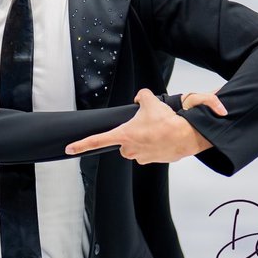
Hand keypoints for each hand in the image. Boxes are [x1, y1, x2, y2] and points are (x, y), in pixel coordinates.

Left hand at [64, 88, 225, 163]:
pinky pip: (151, 152)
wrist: (187, 135)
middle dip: (131, 135)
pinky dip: (157, 144)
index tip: (70, 149)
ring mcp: (143, 157)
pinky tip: (165, 137)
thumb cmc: (167, 122)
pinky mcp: (155, 161)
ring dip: (145, 139)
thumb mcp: (150, 101)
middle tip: (145, 125)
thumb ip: (141, 96)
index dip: (81, 145)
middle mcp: (130, 149)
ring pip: (138, 148)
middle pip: (123, 143)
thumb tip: (140, 98)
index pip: (97, 141)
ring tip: (158, 130)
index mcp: (124, 135)